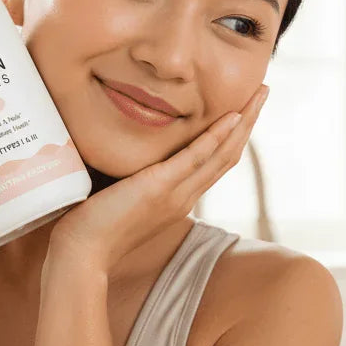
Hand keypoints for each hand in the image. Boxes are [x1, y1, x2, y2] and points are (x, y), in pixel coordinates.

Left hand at [48, 82, 269, 274]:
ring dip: (243, 121)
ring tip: (259, 93)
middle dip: (248, 122)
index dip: (233, 136)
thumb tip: (128, 156)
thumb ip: (135, 178)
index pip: (215, 163)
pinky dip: (216, 136)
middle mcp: (185, 197)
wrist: (83, 252)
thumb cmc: (93, 226)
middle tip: (262, 92)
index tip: (244, 110)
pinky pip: (196, 158)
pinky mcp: (160, 188)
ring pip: (222, 154)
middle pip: (228, 155)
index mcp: (178, 199)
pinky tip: (231, 116)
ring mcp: (176, 194)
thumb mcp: (123, 197)